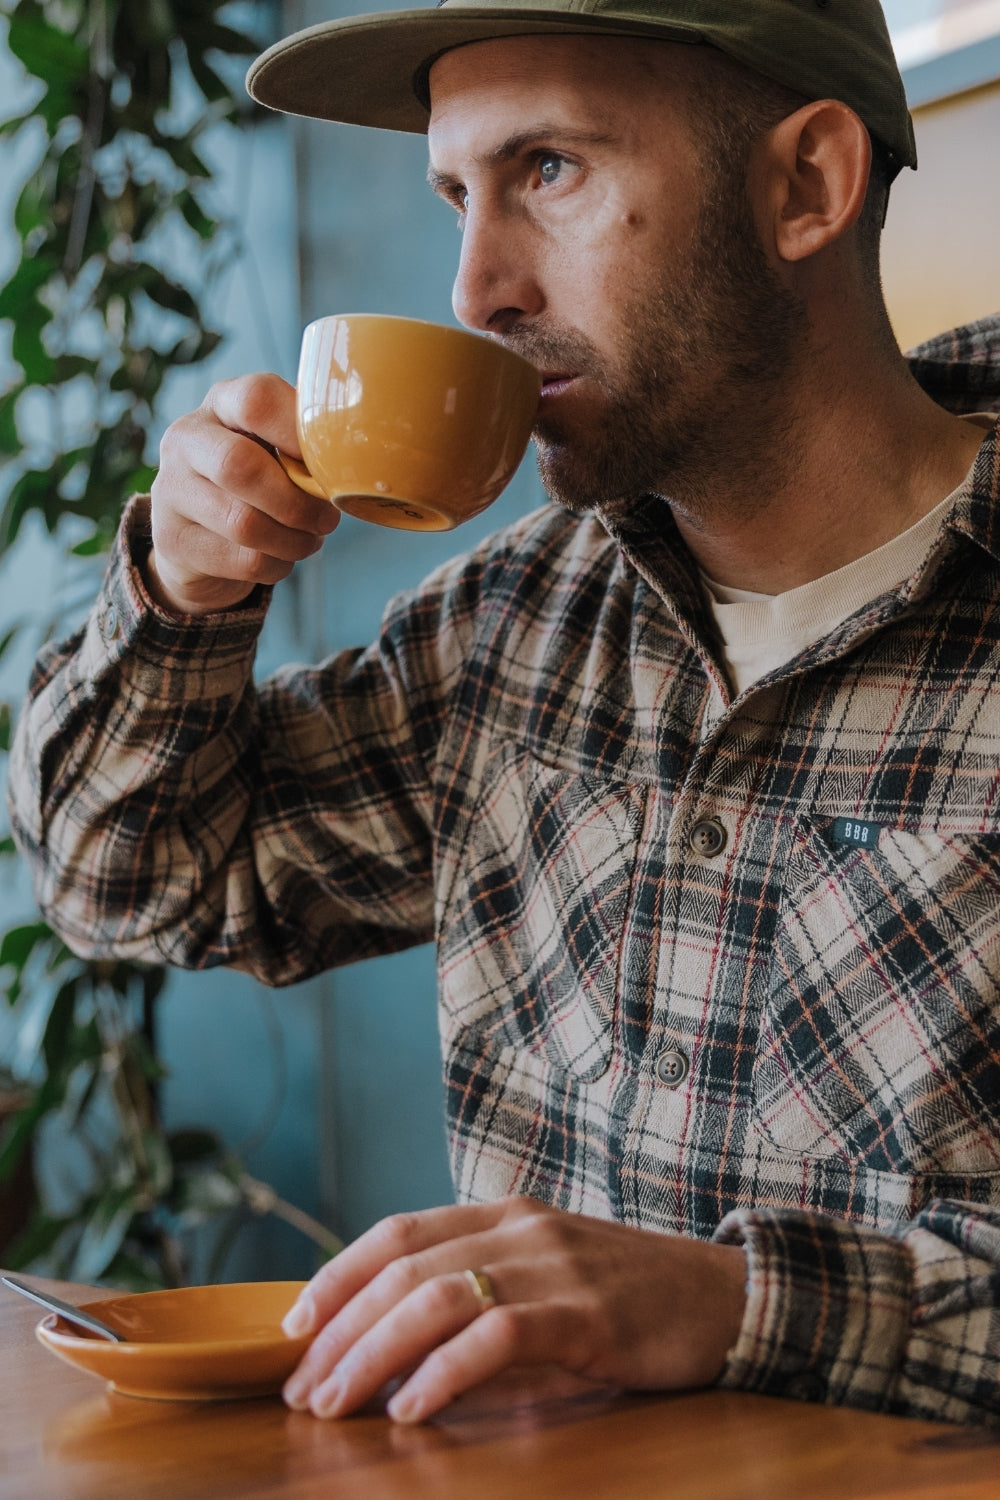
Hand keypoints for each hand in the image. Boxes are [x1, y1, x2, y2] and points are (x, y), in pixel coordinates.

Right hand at [147, 374, 339, 614]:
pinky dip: (277, 565)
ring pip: (242, 523)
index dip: (301, 434)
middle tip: (327, 519)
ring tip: (309, 540)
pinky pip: (242, 560)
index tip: (331, 464)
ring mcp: (171, 490)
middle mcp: (185, 439)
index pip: (257, 400)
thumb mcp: (274, 448)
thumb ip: (304, 446)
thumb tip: (353, 466)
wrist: (198, 533)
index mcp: (221, 403)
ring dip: (293, 540)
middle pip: (240, 466)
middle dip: (297, 502)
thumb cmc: (255, 481)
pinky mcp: (173, 540)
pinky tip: (281, 557)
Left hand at [281, 1198, 746, 1423]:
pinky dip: (443, 1372)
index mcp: (503, 1213)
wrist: (727, 1296)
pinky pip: (497, 1334)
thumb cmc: (628, 1299)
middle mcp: (520, 1227)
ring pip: (436, 1297)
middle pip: (403, 1267)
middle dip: (340, 1329)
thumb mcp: (546, 1280)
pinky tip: (411, 1409)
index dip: (337, 1275)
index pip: (397, 1231)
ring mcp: (553, 1264)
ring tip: (336, 1405)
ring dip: (373, 1353)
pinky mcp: (586, 1311)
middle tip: (302, 1388)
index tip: (292, 1329)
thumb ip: (482, 1296)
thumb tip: (393, 1351)